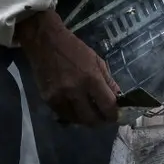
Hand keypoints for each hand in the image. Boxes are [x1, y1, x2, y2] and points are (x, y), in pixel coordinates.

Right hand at [15, 11, 119, 125]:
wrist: (45, 42)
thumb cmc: (74, 49)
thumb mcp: (97, 61)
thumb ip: (108, 82)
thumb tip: (118, 99)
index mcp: (91, 79)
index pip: (107, 106)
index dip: (114, 115)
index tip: (117, 116)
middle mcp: (75, 90)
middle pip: (91, 119)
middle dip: (100, 121)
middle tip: (104, 118)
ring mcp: (60, 96)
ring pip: (77, 120)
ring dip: (86, 120)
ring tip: (90, 114)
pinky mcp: (48, 99)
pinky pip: (64, 115)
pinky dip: (72, 115)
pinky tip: (76, 109)